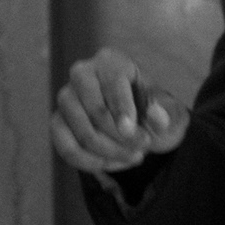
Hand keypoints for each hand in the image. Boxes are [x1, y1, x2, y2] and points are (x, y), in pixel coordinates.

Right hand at [51, 48, 190, 173]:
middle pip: (96, 111)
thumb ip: (165, 112)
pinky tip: (110, 164)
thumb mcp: (167, 109)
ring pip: (82, 132)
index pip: (114, 85)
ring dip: (109, 152)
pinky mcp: (57, 122)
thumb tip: (156, 116)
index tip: (138, 136)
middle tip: (143, 151)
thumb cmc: (149, 110)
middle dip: (121, 138)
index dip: (125, 112)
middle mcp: (81, 73)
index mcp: (110, 60)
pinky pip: (67, 148)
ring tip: (132, 158)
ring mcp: (66, 98)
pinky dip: (90, 162)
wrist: (133, 122)